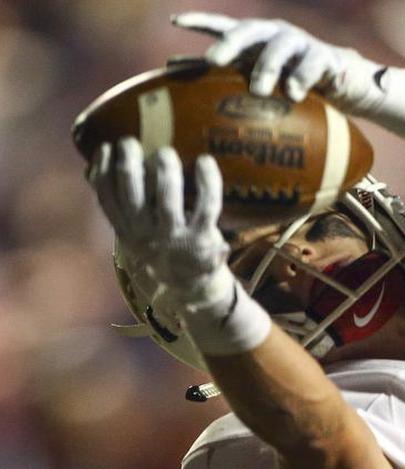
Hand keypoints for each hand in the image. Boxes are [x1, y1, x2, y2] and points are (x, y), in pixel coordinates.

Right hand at [89, 138, 232, 309]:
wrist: (191, 284)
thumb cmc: (160, 246)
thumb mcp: (132, 231)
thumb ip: (117, 203)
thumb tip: (90, 168)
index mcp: (127, 231)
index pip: (107, 199)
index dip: (102, 171)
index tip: (105, 147)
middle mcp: (147, 234)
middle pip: (132, 194)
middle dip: (129, 163)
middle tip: (132, 142)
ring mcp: (176, 237)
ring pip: (167, 198)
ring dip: (165, 170)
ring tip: (165, 152)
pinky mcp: (203, 236)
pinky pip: (207, 204)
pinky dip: (208, 181)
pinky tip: (205, 161)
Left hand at [172, 12, 382, 108]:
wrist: (342, 81)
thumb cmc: (292, 79)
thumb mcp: (258, 74)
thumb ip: (223, 71)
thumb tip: (170, 69)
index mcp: (256, 39)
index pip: (224, 26)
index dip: (200, 22)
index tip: (176, 22)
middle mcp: (275, 35)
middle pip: (248, 30)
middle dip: (230, 44)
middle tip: (214, 60)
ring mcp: (301, 44)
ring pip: (279, 48)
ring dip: (267, 67)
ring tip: (258, 90)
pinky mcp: (325, 59)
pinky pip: (311, 65)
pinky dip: (301, 79)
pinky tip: (294, 94)